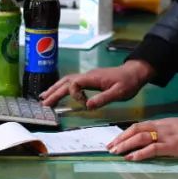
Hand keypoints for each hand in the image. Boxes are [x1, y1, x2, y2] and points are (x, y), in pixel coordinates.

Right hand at [40, 60, 154, 108]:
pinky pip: (72, 82)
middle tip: (43, 102)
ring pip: (67, 81)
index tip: (84, 104)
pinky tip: (60, 93)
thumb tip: (87, 105)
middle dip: (54, 91)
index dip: (75, 94)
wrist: (134, 73)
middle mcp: (87, 75)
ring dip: (55, 89)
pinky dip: (63, 87)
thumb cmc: (128, 82)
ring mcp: (88, 77)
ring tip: (44, 97)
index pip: (74, 83)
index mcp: (92, 78)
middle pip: (66, 81)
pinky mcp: (90, 80)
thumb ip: (103, 98)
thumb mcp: (119, 93)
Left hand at [107, 118, 177, 160]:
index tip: (115, 140)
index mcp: (161, 123)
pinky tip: (131, 158)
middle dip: (121, 139)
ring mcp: (166, 137)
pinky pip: (152, 149)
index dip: (125, 133)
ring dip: (126, 145)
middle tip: (109, 147)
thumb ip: (164, 131)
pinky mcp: (172, 146)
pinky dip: (140, 153)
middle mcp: (160, 127)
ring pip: (140, 138)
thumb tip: (151, 138)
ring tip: (116, 152)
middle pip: (136, 130)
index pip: (138, 125)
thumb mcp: (176, 127)